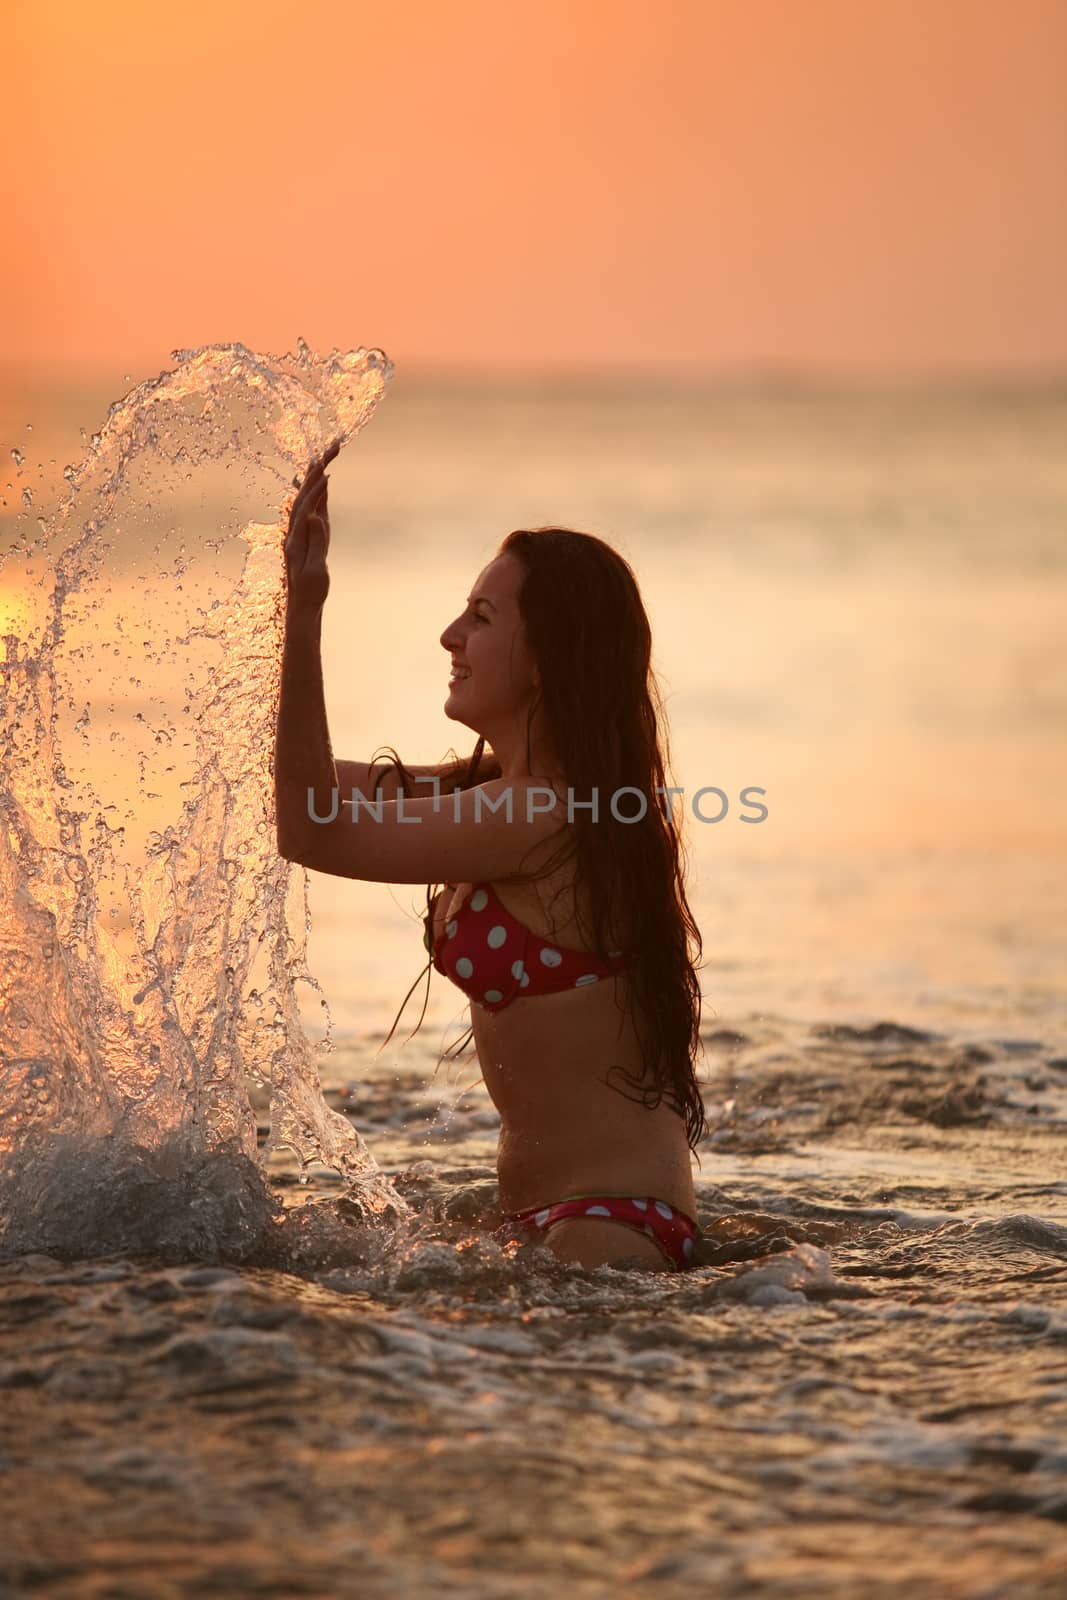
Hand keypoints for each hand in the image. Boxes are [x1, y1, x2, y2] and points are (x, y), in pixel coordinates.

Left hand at [284, 438, 340, 615]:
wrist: (301, 607)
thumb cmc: (310, 593)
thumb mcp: (315, 570)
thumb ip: (317, 542)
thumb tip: (316, 515)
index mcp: (296, 538)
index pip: (307, 506)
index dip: (317, 489)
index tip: (328, 471)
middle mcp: (294, 532)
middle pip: (304, 493)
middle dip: (317, 469)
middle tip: (333, 447)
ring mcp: (298, 533)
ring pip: (305, 496)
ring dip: (315, 474)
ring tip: (325, 454)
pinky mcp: (305, 536)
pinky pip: (308, 506)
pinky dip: (314, 490)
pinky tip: (318, 481)